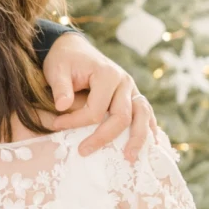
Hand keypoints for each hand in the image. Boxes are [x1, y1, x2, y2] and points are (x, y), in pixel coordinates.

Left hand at [42, 31, 158, 160]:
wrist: (74, 49)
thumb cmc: (64, 61)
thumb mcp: (57, 69)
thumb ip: (60, 87)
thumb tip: (62, 107)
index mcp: (107, 74)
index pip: (96, 109)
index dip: (76, 122)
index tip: (57, 125)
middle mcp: (124, 82)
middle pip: (122, 116)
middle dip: (103, 137)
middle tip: (83, 151)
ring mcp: (132, 90)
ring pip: (143, 116)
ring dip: (138, 138)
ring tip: (129, 158)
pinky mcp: (133, 96)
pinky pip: (146, 114)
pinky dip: (149, 129)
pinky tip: (151, 145)